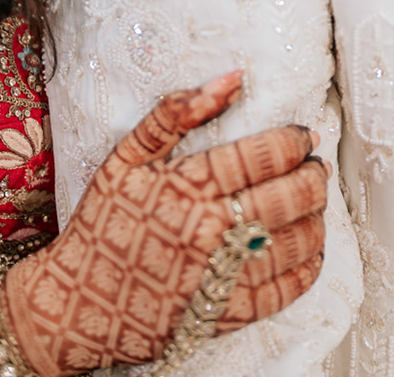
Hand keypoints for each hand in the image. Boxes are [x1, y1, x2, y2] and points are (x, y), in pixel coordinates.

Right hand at [3, 71, 328, 375]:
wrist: (76, 304)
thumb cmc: (103, 225)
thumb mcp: (126, 158)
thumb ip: (176, 113)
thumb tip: (233, 78)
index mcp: (190, 186)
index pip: (266, 154)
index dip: (296, 141)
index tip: (304, 137)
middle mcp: (212, 230)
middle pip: (292, 194)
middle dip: (314, 175)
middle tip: (315, 167)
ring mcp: (223, 274)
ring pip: (298, 239)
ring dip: (317, 215)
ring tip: (313, 202)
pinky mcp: (228, 314)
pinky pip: (288, 287)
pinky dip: (309, 265)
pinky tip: (309, 247)